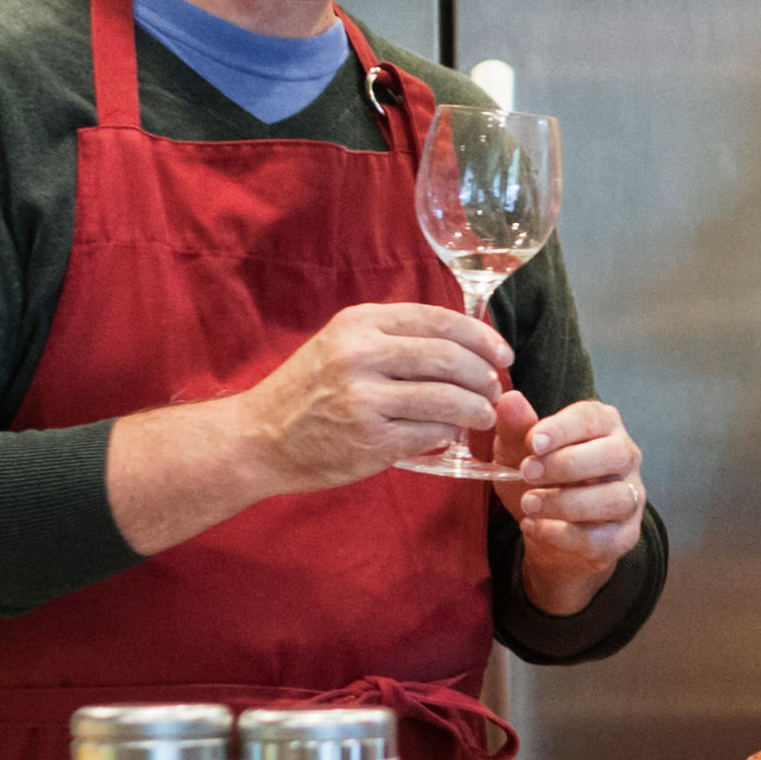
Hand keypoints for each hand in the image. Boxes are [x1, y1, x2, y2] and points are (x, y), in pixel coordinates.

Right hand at [226, 302, 512, 492]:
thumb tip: (464, 343)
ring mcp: (365, 399)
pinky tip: (450, 434)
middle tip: (494, 387)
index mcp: (359, 324)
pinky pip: (430, 433)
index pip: (438, 320)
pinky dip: (448, 434)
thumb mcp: (341, 344)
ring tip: (482, 413)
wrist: (258, 438)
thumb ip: (393, 337)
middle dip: (484, 374)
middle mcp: (361, 355)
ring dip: (476, 408)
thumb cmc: (307, 391)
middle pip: (449, 358)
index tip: (502, 352)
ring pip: (447, 398)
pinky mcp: (370, 439)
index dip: (480, 336)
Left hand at [503, 396, 647, 610]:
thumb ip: (516, 428)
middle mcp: (625, 458)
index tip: (533, 441)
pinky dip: (564, 534)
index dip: (564, 428)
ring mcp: (630, 497)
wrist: (544, 531)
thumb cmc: (537, 480)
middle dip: (568, 464)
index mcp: (602, 427)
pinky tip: (534, 527)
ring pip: (614, 498)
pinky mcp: (625, 535)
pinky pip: (603, 537)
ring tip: (529, 504)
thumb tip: (510, 400)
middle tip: (527, 473)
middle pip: (616, 454)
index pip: (594, 417)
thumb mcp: (517, 452)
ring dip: (566, 502)